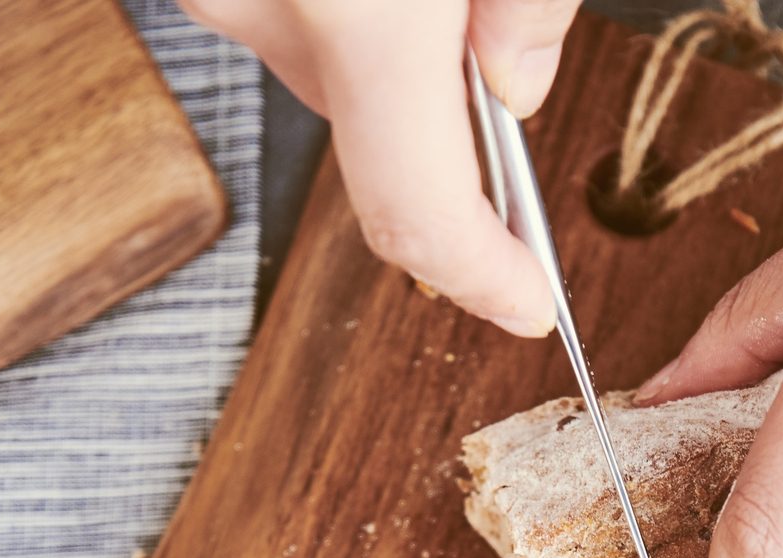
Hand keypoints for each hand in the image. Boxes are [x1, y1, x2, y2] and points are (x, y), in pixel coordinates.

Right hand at [178, 0, 577, 336]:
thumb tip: (519, 87)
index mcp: (350, 5)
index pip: (418, 214)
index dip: (481, 277)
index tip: (527, 302)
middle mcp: (255, 3)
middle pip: (369, 138)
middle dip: (444, 116)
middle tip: (494, 47)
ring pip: (321, 69)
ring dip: (382, 45)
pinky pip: (279, 13)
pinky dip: (330, 1)